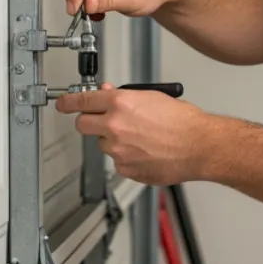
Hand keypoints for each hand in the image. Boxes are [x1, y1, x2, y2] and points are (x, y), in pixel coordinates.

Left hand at [55, 84, 212, 185]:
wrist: (200, 146)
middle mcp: (115, 126)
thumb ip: (125, 97)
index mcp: (121, 103)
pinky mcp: (126, 169)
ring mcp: (119, 150)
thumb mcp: (152, 97)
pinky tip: (147, 152)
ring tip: (142, 139)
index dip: (68, 102)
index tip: (62, 103)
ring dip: (114, 141)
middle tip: (101, 121)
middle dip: (89, 121)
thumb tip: (108, 94)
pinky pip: (118, 162)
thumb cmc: (183, 121)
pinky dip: (128, 157)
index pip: (82, 101)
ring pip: (103, 145)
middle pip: (83, 125)